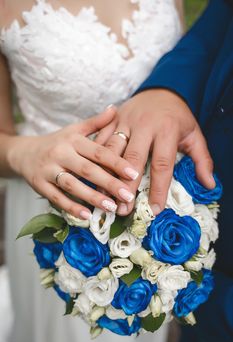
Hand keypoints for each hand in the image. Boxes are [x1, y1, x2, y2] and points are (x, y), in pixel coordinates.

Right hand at [6, 107, 138, 218]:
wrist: (25, 152)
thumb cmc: (57, 142)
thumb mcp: (75, 130)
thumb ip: (96, 122)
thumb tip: (115, 109)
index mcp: (73, 140)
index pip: (98, 152)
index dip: (116, 163)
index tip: (134, 174)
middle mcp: (60, 153)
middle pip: (87, 169)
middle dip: (109, 183)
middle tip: (128, 196)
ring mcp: (48, 170)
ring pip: (72, 185)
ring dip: (92, 197)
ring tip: (112, 207)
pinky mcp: (39, 184)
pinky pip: (56, 198)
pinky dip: (71, 207)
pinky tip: (87, 215)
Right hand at [95, 89, 214, 215]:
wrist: (161, 89)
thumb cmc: (178, 116)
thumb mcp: (194, 135)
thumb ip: (203, 159)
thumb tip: (209, 184)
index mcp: (167, 129)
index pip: (162, 164)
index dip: (158, 188)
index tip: (155, 209)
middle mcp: (144, 125)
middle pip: (133, 160)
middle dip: (127, 187)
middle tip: (124, 210)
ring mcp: (125, 121)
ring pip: (112, 151)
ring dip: (106, 175)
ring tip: (105, 198)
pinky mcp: (113, 119)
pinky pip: (101, 139)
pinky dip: (95, 158)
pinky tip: (92, 176)